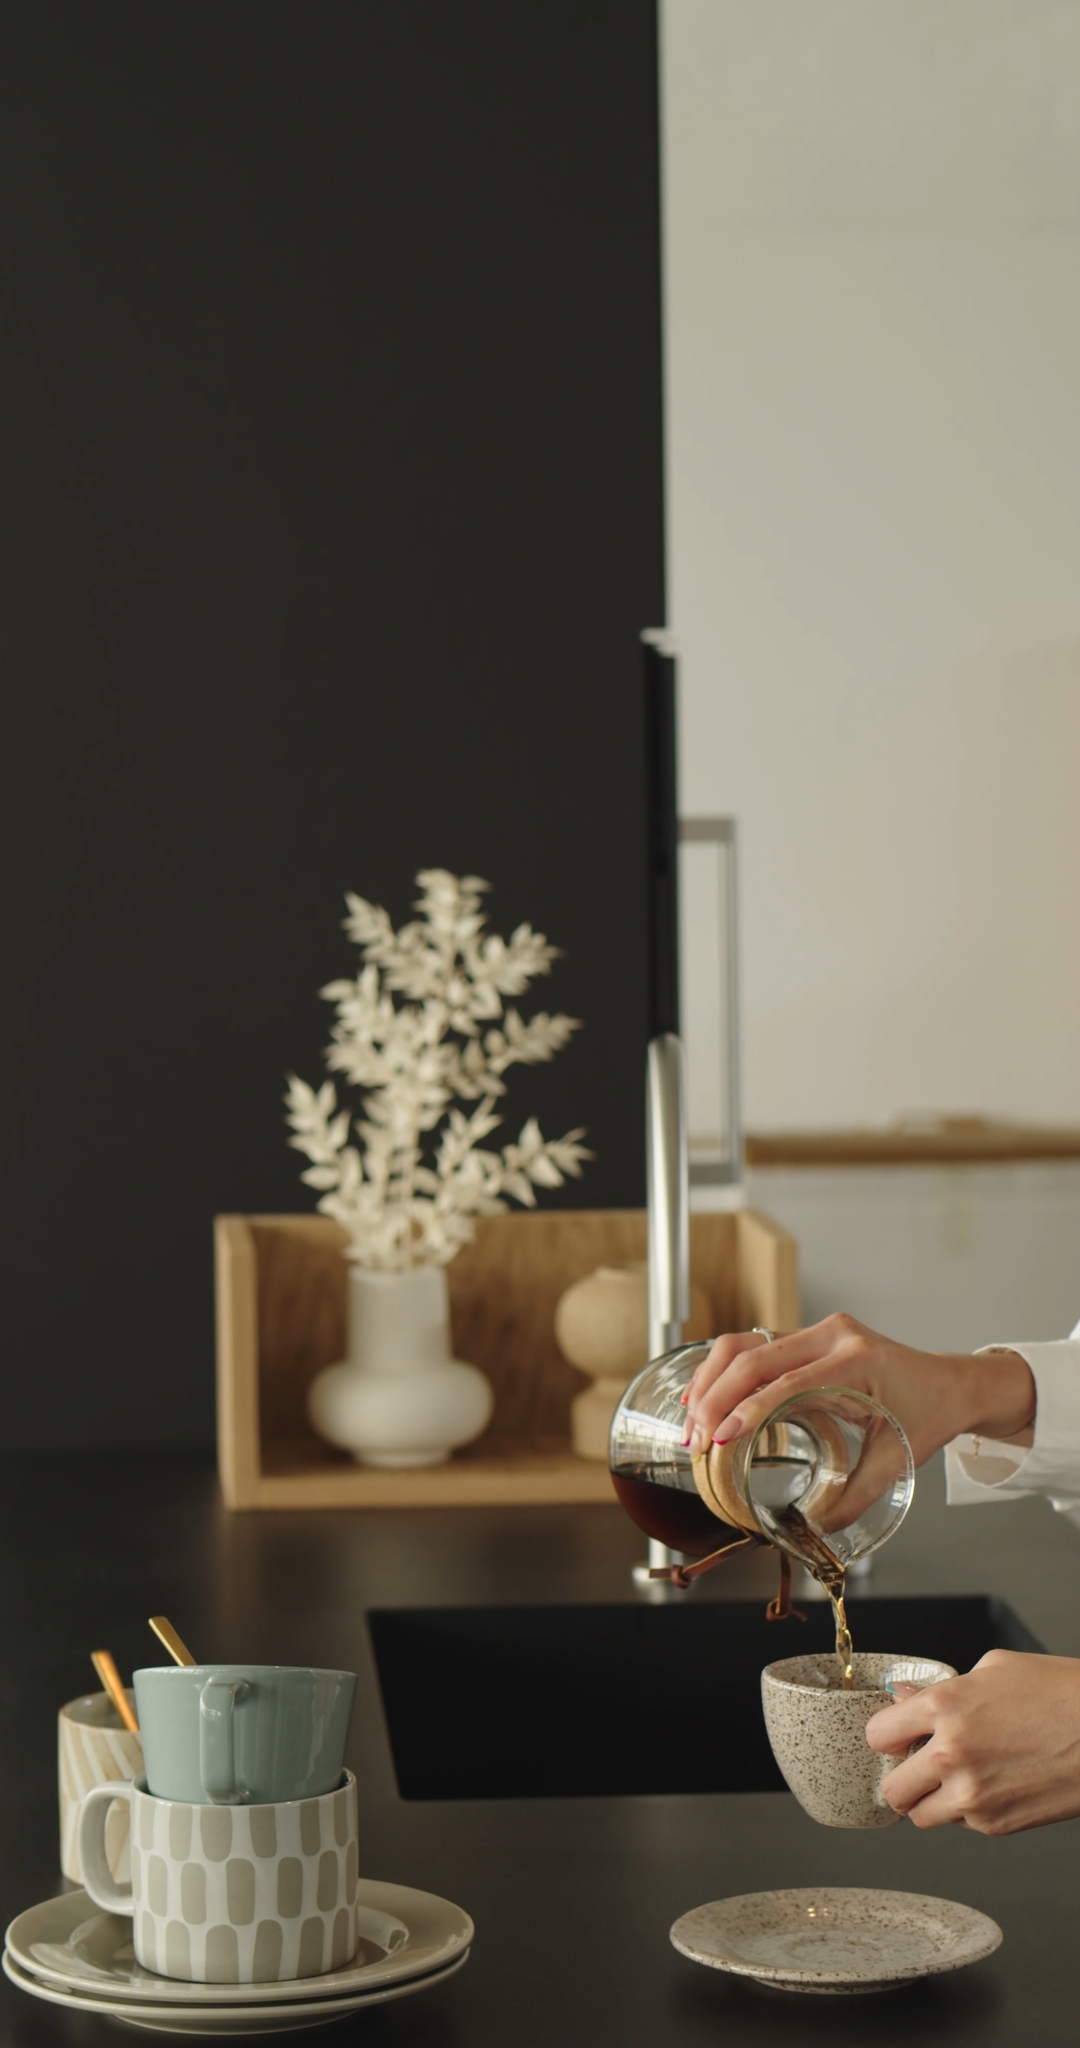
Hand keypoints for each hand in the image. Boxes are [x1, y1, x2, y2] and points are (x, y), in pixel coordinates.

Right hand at [681, 1314, 1034, 1465]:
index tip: (721, 1439)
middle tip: (696, 1439)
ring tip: (692, 1421)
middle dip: (717, 1398)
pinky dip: (724, 1370)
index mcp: (857, 1362)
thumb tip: (813, 1531)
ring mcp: (818, 1331)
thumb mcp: (895, 1460)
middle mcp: (833, 1337)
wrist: (950, 1384)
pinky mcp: (807, 1336)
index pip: (789, 1383)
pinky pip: (754, 1345)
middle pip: (755, 1356)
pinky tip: (704, 1396)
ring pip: (745, 1343)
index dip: (748, 1410)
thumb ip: (854, 1496)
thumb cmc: (928, 1416)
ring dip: (711, 1380)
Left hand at [866, 1651, 1079, 1833]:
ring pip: (920, 1816)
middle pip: (891, 1790)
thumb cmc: (1059, 1693)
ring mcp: (973, 1796)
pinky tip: (991, 1783)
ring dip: (930, 1800)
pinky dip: (966, 1810)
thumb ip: (940, 1687)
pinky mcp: (996, 1824)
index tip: (898, 1735)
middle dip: (903, 1776)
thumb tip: (904, 1699)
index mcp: (945, 1706)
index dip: (887, 1735)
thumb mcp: (994, 1668)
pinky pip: (960, 1824)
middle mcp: (951, 1755)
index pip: (877, 1736)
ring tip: (955, 1778)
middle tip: (920, 1765)